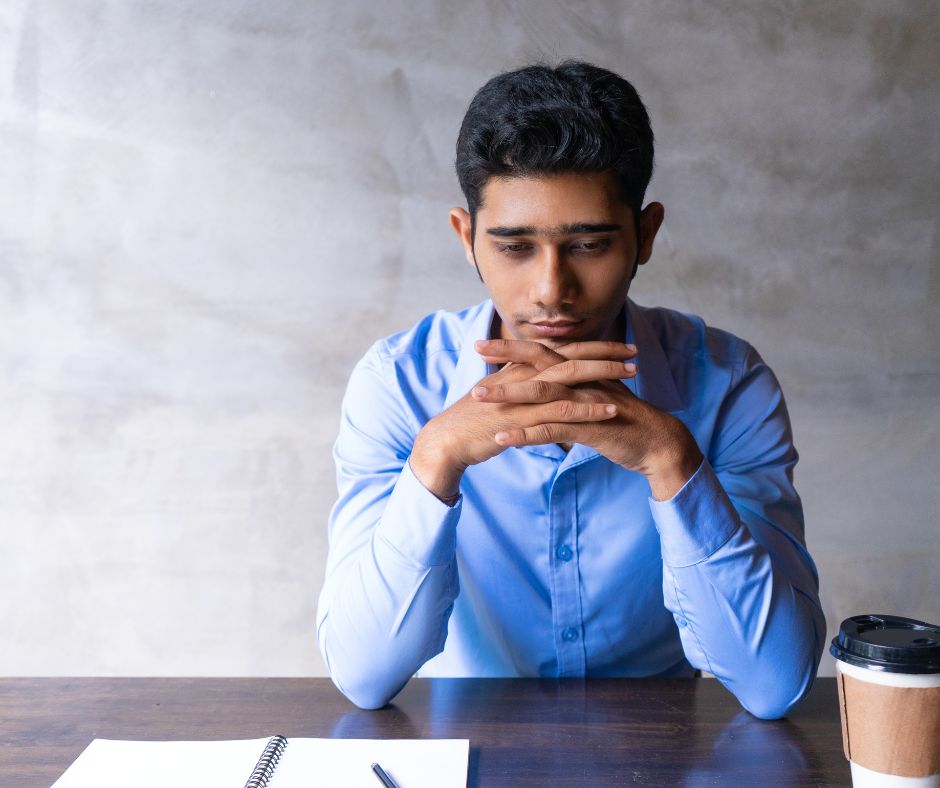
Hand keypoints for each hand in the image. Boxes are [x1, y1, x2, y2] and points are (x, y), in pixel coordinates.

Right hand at [409, 340, 637, 499]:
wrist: (448, 440)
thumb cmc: (473, 422)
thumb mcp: (500, 398)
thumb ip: (521, 390)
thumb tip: (541, 390)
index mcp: (521, 367)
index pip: (562, 350)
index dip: (592, 346)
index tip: (618, 347)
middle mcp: (525, 374)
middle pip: (572, 356)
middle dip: (605, 353)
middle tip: (634, 353)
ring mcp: (524, 395)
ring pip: (572, 378)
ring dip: (604, 375)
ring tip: (632, 375)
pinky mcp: (524, 417)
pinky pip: (563, 410)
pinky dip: (590, 408)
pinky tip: (612, 410)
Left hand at [472, 341, 703, 499]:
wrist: (658, 442)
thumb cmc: (624, 421)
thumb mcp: (595, 397)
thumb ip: (573, 389)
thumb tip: (550, 384)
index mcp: (581, 372)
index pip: (541, 353)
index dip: (513, 347)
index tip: (484, 344)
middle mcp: (581, 381)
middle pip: (537, 362)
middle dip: (504, 355)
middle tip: (475, 349)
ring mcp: (584, 403)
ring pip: (540, 394)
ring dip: (506, 395)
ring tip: (477, 396)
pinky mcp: (588, 428)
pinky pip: (551, 430)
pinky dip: (525, 435)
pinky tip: (502, 440)